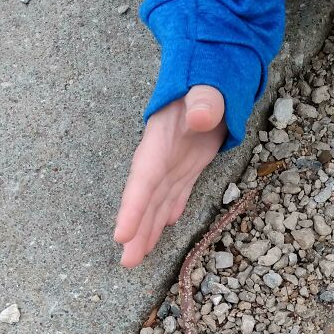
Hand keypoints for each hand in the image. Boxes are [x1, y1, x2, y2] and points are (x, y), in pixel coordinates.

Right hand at [114, 85, 226, 267]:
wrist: (211, 71)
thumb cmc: (208, 75)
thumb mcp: (207, 84)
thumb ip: (204, 99)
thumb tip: (201, 115)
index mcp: (162, 139)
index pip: (145, 178)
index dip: (133, 207)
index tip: (121, 234)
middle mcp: (162, 155)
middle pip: (146, 198)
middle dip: (136, 230)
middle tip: (127, 262)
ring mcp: (174, 161)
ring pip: (158, 201)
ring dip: (149, 229)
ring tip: (136, 258)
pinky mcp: (188, 163)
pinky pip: (176, 192)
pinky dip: (170, 210)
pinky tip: (165, 227)